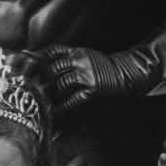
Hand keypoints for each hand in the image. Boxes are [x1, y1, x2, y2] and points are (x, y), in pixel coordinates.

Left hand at [38, 45, 158, 112]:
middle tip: (46, 88)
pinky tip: (57, 112)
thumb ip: (70, 57)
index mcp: (78, 53)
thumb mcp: (86, 54)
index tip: (41, 71)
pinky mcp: (92, 91)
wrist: (125, 73)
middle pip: (54, 69)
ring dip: (55, 93)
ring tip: (53, 99)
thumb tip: (50, 63)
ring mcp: (86, 77)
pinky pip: (72, 100)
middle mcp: (80, 63)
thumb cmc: (103, 66)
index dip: (44, 62)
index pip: (54, 52)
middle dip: (47, 80)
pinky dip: (62, 108)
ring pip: (61, 84)